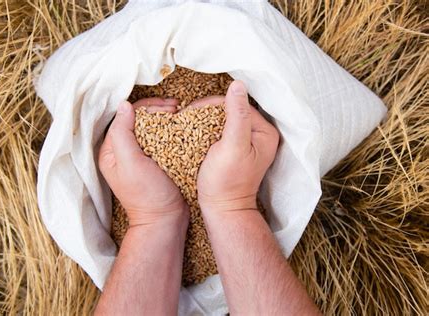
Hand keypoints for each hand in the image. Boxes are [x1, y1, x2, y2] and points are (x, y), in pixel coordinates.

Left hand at [98, 98, 188, 226]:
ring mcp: (139, 157)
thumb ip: (123, 133)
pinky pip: (160, 139)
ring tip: (180, 114)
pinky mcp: (155, 161)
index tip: (168, 108)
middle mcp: (123, 151)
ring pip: (151, 127)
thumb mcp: (131, 163)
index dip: (147, 107)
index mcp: (111, 150)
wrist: (165, 221)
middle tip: (176, 108)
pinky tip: (181, 127)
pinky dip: (170, 130)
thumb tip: (124, 105)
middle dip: (157, 109)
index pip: (126, 117)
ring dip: (165, 118)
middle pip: (139, 119)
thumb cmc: (147, 195)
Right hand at [197, 80, 278, 214]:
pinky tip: (192, 133)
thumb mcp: (233, 146)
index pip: (236, 104)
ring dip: (203, 120)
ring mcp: (247, 142)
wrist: (222, 209)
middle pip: (229, 110)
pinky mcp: (235, 149)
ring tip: (185, 124)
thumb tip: (237, 84)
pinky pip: (219, 131)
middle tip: (184, 118)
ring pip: (222, 120)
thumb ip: (236, 115)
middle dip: (206, 112)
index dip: (211, 105)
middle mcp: (259, 133)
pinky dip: (205, 129)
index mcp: (264, 131)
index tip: (188, 112)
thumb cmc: (227, 181)